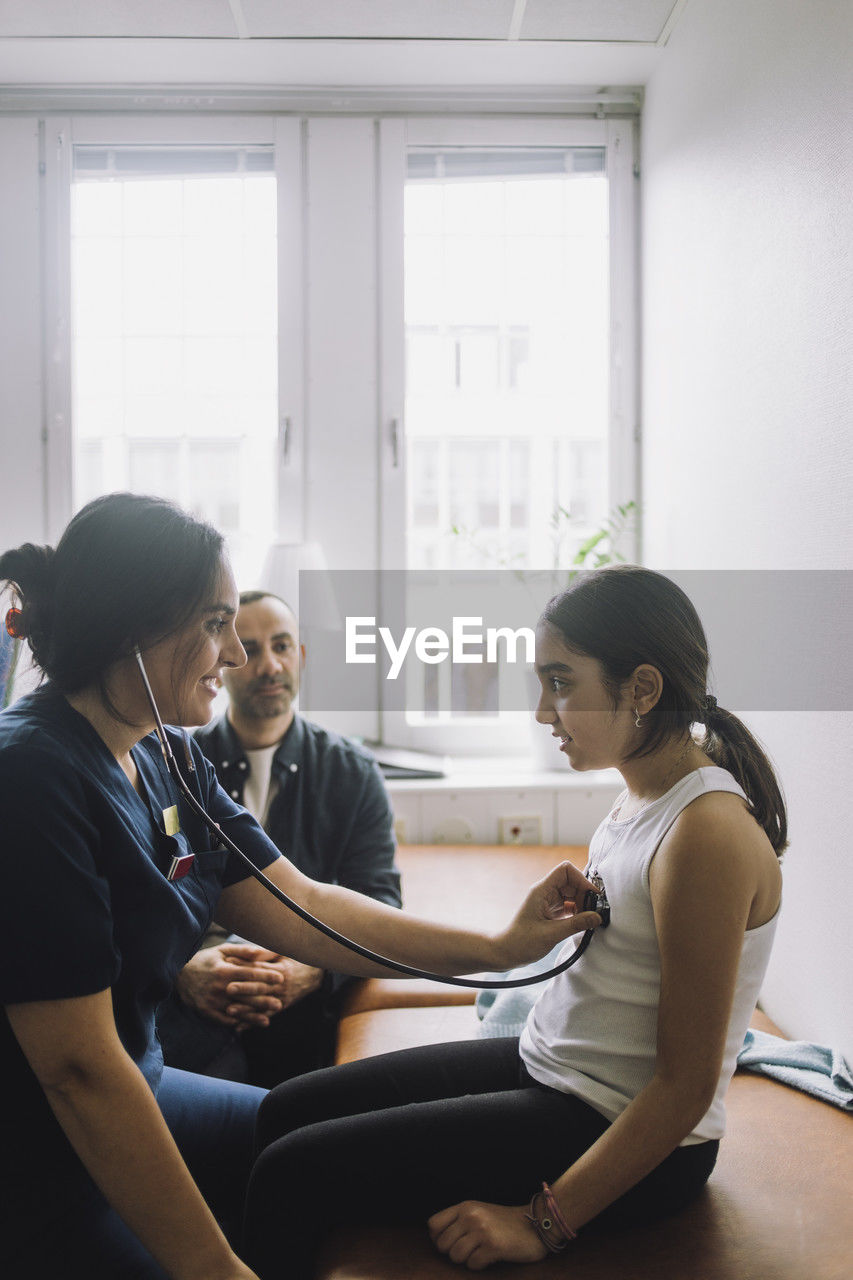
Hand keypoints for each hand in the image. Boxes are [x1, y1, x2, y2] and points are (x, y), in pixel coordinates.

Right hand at [174, 944, 285, 1028]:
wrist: (178, 975)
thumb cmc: (206, 960)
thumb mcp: (222, 951)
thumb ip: (243, 951)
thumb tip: (261, 952)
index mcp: (225, 970)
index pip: (250, 973)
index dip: (267, 976)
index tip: (280, 978)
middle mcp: (219, 987)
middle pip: (246, 994)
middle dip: (265, 999)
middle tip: (280, 1003)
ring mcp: (212, 1001)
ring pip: (237, 1011)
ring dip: (253, 1017)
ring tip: (268, 1020)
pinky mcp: (206, 1011)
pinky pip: (224, 1020)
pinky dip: (237, 1024)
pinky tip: (248, 1026)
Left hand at [220, 946, 323, 1021]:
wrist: (315, 976)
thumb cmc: (296, 962)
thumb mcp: (285, 954)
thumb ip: (267, 954)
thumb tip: (249, 951)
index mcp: (281, 970)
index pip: (260, 968)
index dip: (245, 966)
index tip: (229, 964)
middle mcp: (281, 985)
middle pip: (260, 987)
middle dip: (244, 989)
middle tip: (227, 989)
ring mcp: (281, 998)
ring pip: (262, 1005)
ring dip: (245, 1009)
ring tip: (229, 1011)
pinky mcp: (281, 1007)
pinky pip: (265, 1016)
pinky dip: (252, 1022)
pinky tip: (239, 1027)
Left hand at [428, 1201, 546, 1269]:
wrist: (535, 1224)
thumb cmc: (504, 1222)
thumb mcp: (479, 1211)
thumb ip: (459, 1219)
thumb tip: (436, 1239)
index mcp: (465, 1206)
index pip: (433, 1225)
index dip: (438, 1239)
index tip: (451, 1243)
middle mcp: (471, 1215)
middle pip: (442, 1244)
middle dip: (453, 1253)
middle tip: (470, 1250)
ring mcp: (482, 1230)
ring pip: (455, 1256)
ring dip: (466, 1260)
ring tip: (480, 1253)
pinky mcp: (493, 1246)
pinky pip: (472, 1264)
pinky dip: (479, 1265)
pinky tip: (491, 1257)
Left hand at [494, 861, 601, 970]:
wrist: (506, 953)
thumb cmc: (522, 942)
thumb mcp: (551, 934)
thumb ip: (576, 924)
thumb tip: (597, 917)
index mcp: (542, 890)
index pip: (565, 870)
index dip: (581, 879)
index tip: (592, 896)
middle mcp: (545, 892)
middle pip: (571, 882)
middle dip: (584, 894)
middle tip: (593, 912)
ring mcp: (548, 902)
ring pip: (571, 894)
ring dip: (582, 905)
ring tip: (588, 920)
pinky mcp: (550, 912)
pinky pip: (568, 906)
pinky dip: (577, 913)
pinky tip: (582, 924)